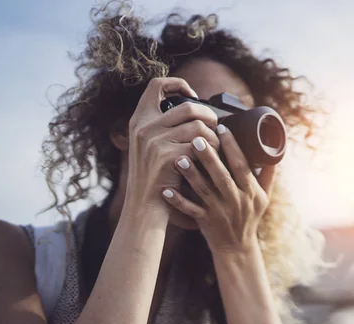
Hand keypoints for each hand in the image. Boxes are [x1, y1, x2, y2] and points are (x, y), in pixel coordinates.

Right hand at [123, 77, 219, 215]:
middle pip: (187, 106)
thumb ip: (161, 127)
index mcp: (139, 120)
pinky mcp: (167, 156)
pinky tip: (212, 160)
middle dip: (208, 116)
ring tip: (215, 147)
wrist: (144, 207)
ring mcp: (154, 141)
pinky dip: (212, 151)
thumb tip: (191, 106)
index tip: (193, 96)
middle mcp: (144, 127)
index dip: (178, 84)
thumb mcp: (147, 147)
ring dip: (213, 136)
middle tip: (215, 127)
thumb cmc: (154, 178)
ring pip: (198, 125)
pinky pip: (200, 144)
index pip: (156, 85)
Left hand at [161, 124, 275, 253]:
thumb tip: (274, 150)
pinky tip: (166, 190)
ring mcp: (220, 212)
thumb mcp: (264, 197)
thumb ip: (267, 174)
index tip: (222, 128)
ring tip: (179, 158)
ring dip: (191, 175)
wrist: (237, 248)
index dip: (232, 146)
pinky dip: (178, 201)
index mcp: (251, 191)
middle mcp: (236, 200)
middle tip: (197, 138)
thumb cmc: (250, 217)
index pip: (242, 165)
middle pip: (222, 176)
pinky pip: (190, 210)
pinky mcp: (205, 221)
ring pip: (204, 191)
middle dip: (210, 157)